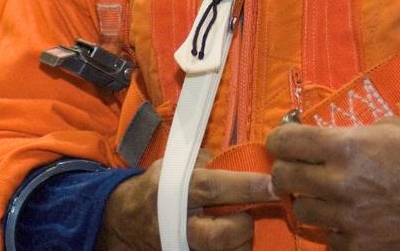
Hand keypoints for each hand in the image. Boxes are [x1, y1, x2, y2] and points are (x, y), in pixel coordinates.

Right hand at [96, 151, 275, 250]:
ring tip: (240, 227)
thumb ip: (208, 161)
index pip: (213, 189)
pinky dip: (232, 250)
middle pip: (220, 236)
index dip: (245, 187)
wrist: (127, 221)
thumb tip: (244, 158)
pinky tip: (233, 239)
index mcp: (176, 191)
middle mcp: (179, 224)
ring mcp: (181, 247)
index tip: (272, 184)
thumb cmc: (158, 186)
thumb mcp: (175, 164)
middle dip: (243, 226)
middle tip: (249, 214)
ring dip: (241, 243)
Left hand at [265, 116, 399, 250]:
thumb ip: (352, 134)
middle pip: (284, 178)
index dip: (280, 139)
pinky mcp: (362, 247)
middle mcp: (341, 184)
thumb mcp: (390, 127)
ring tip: (329, 194)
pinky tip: (350, 218)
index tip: (284, 141)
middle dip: (288, 169)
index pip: (287, 142)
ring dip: (310, 201)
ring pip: (302, 212)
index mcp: (347, 147)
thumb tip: (325, 140)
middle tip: (299, 167)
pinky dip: (334, 229)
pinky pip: (329, 240)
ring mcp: (349, 220)